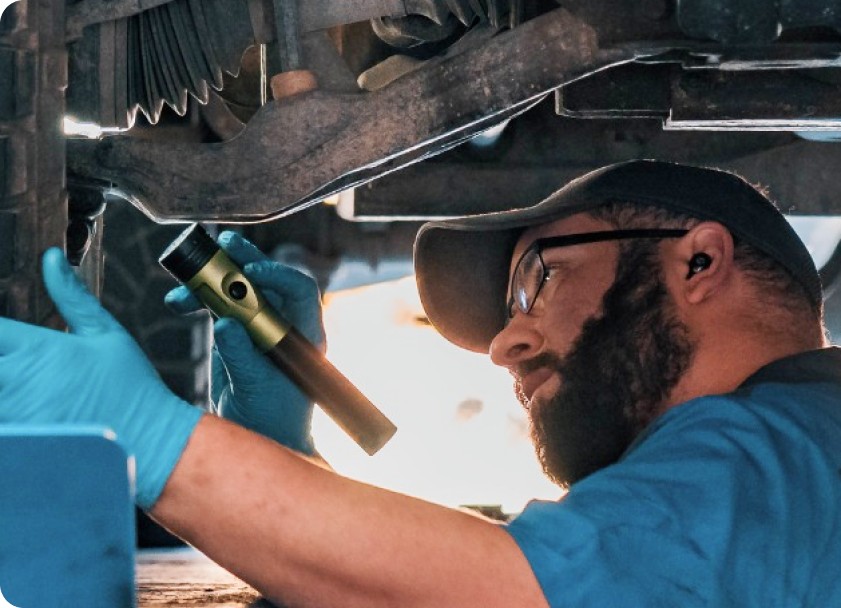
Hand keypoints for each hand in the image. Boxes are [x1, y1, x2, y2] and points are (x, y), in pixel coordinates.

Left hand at [0, 249, 202, 509]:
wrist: (148, 442)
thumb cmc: (131, 388)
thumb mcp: (106, 334)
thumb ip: (71, 296)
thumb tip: (50, 257)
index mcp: (35, 348)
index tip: (6, 335)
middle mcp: (15, 381)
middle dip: (2, 356)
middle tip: (17, 360)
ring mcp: (13, 415)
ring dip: (4, 384)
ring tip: (24, 383)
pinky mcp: (19, 443)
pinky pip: (5, 427)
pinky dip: (9, 414)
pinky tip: (26, 408)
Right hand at [165, 231, 324, 454]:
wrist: (260, 440)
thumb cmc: (274, 420)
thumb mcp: (258, 389)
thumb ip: (242, 356)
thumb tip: (225, 324)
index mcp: (304, 334)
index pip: (300, 290)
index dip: (278, 275)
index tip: (253, 272)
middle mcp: (282, 326)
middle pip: (266, 281)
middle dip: (244, 260)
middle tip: (224, 243)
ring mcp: (257, 329)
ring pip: (237, 291)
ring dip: (211, 280)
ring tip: (186, 278)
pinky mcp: (234, 337)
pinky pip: (216, 308)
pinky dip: (197, 301)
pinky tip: (179, 301)